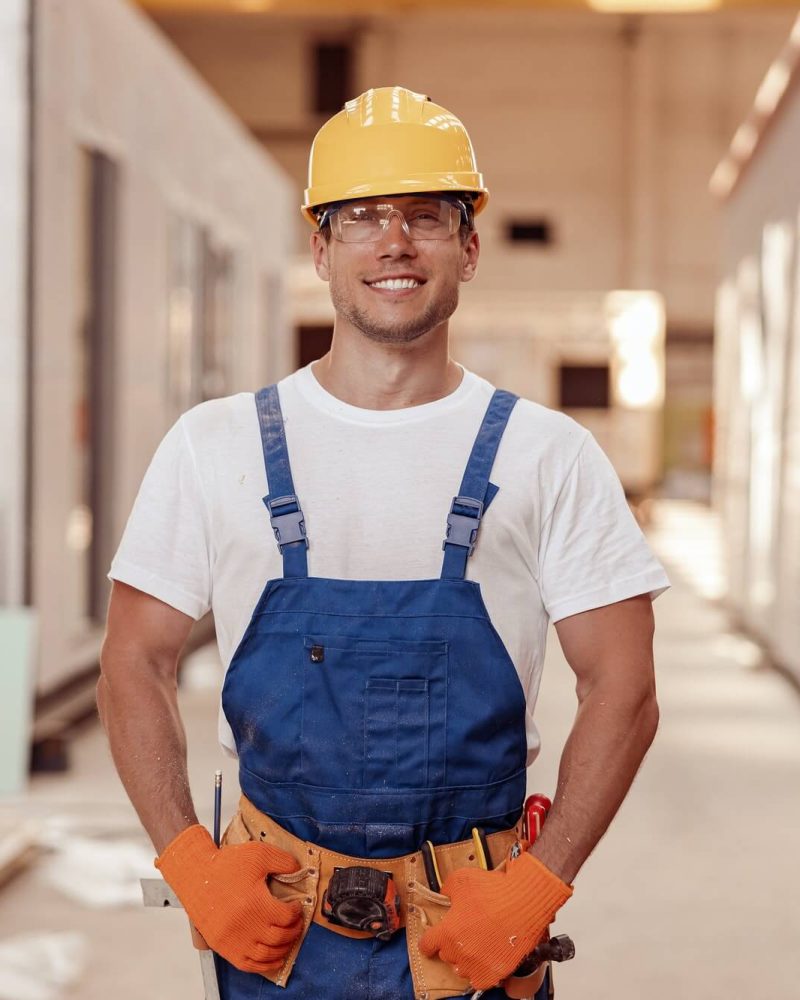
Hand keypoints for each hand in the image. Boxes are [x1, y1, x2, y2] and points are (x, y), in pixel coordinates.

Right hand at [155, 825, 302, 972]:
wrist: (195, 875)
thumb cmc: (225, 864)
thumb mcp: (258, 853)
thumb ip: (283, 861)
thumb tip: (298, 870)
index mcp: (256, 904)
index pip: (287, 917)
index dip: (296, 912)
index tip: (296, 907)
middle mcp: (246, 926)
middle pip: (280, 937)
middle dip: (293, 931)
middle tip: (296, 924)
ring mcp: (234, 940)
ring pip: (267, 954)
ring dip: (283, 949)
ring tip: (288, 939)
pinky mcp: (223, 947)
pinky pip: (248, 965)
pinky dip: (264, 966)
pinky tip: (273, 959)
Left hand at [419, 852, 571, 990]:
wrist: (524, 902)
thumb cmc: (494, 891)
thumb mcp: (461, 879)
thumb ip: (447, 890)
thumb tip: (444, 896)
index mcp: (448, 932)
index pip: (427, 945)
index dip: (429, 940)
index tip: (432, 939)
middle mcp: (460, 953)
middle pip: (446, 955)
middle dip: (452, 943)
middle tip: (465, 931)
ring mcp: (478, 965)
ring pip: (462, 968)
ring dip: (466, 958)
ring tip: (477, 944)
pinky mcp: (495, 973)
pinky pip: (480, 980)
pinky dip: (481, 972)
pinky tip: (486, 958)